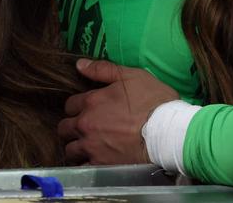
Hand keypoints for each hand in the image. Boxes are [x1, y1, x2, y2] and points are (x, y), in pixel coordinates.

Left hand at [58, 59, 179, 165]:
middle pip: (64, 128)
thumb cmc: (152, 101)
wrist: (167, 131)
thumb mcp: (131, 76)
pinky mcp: (100, 165)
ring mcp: (91, 146)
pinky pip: (82, 167)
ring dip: (76, 146)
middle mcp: (86, 124)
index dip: (78, 106)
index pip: (69, 105)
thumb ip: (103, 69)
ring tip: (89, 145)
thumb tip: (79, 64)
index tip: (88, 109)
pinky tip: (95, 160)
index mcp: (91, 102)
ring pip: (70, 149)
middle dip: (72, 127)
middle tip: (86, 127)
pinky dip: (85, 164)